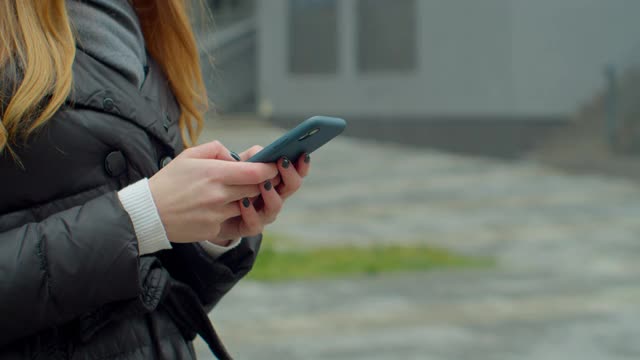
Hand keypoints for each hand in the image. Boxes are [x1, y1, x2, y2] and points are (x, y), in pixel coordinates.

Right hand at [148, 141, 277, 243]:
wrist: (148, 213)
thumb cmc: (169, 181)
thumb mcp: (189, 155)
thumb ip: (216, 149)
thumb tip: (236, 156)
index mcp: (214, 173)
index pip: (255, 172)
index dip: (269, 169)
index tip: (273, 166)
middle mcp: (218, 194)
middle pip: (257, 190)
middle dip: (261, 184)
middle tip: (260, 179)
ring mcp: (217, 214)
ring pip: (247, 206)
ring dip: (247, 200)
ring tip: (234, 193)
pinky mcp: (213, 230)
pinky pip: (232, 221)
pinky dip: (231, 214)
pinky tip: (216, 208)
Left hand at [214, 147, 311, 239]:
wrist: (212, 210)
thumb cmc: (229, 183)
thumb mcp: (239, 165)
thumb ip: (252, 156)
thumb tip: (262, 151)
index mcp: (276, 180)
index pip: (296, 172)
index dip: (302, 165)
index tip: (303, 154)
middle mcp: (275, 197)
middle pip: (291, 187)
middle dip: (289, 175)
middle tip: (283, 162)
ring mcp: (264, 213)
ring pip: (275, 206)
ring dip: (271, 194)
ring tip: (263, 183)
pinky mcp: (250, 227)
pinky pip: (255, 223)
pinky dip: (250, 212)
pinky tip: (243, 201)